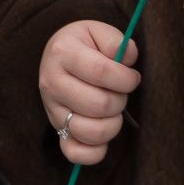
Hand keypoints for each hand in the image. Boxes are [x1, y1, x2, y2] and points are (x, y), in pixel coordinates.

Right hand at [38, 19, 139, 166]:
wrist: (59, 54)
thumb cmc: (85, 44)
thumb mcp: (98, 31)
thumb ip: (116, 41)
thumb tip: (126, 61)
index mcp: (62, 52)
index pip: (101, 72)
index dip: (126, 79)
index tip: (132, 77)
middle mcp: (51, 82)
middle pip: (99, 104)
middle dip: (121, 100)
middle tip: (120, 92)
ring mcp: (51, 109)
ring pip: (91, 131)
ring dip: (113, 124)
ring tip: (112, 110)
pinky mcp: (56, 130)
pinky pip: (74, 153)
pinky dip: (95, 152)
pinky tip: (104, 136)